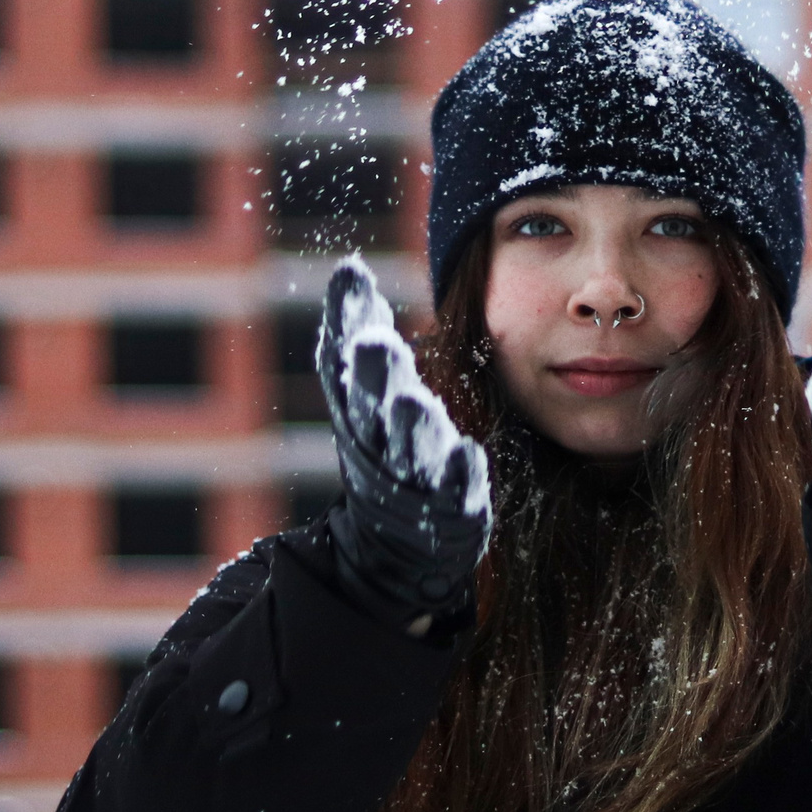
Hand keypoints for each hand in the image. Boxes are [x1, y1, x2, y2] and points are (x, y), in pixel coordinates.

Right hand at [316, 255, 491, 634]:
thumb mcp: (362, 389)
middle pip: (373, 404)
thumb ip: (355, 331)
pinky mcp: (449, 508)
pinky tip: (467, 454)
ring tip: (412, 402)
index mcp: (357, 404)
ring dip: (410, 426)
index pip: (344, 358)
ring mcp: (413, 475)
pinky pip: (453, 491)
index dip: (345, 319)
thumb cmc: (381, 442)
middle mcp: (378, 438)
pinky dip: (457, 474)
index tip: (352, 277)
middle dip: (375, 375)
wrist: (395, 543)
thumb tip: (349, 268)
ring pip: (410, 447)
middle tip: (375, 343)